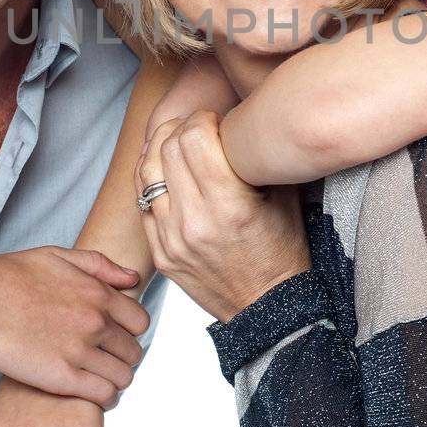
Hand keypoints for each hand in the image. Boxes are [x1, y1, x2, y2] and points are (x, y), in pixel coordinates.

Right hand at [0, 247, 149, 407]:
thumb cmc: (10, 274)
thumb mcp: (59, 256)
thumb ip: (100, 266)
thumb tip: (133, 278)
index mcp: (99, 294)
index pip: (140, 322)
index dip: (130, 332)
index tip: (116, 338)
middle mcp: (96, 322)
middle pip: (134, 351)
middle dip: (123, 358)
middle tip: (106, 362)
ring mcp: (80, 350)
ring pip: (123, 377)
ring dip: (115, 380)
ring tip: (100, 381)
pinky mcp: (61, 377)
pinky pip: (103, 395)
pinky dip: (105, 399)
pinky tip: (94, 397)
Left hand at [135, 111, 310, 323]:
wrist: (266, 307)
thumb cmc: (282, 253)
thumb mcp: (285, 199)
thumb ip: (259, 159)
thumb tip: (240, 122)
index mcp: (229, 206)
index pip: (194, 138)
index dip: (202, 118)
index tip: (215, 120)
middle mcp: (194, 222)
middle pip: (168, 148)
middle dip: (181, 127)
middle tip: (197, 127)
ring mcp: (171, 239)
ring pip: (146, 171)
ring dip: (160, 147)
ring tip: (177, 142)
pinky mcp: (160, 252)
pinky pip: (142, 201)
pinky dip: (150, 178)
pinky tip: (164, 169)